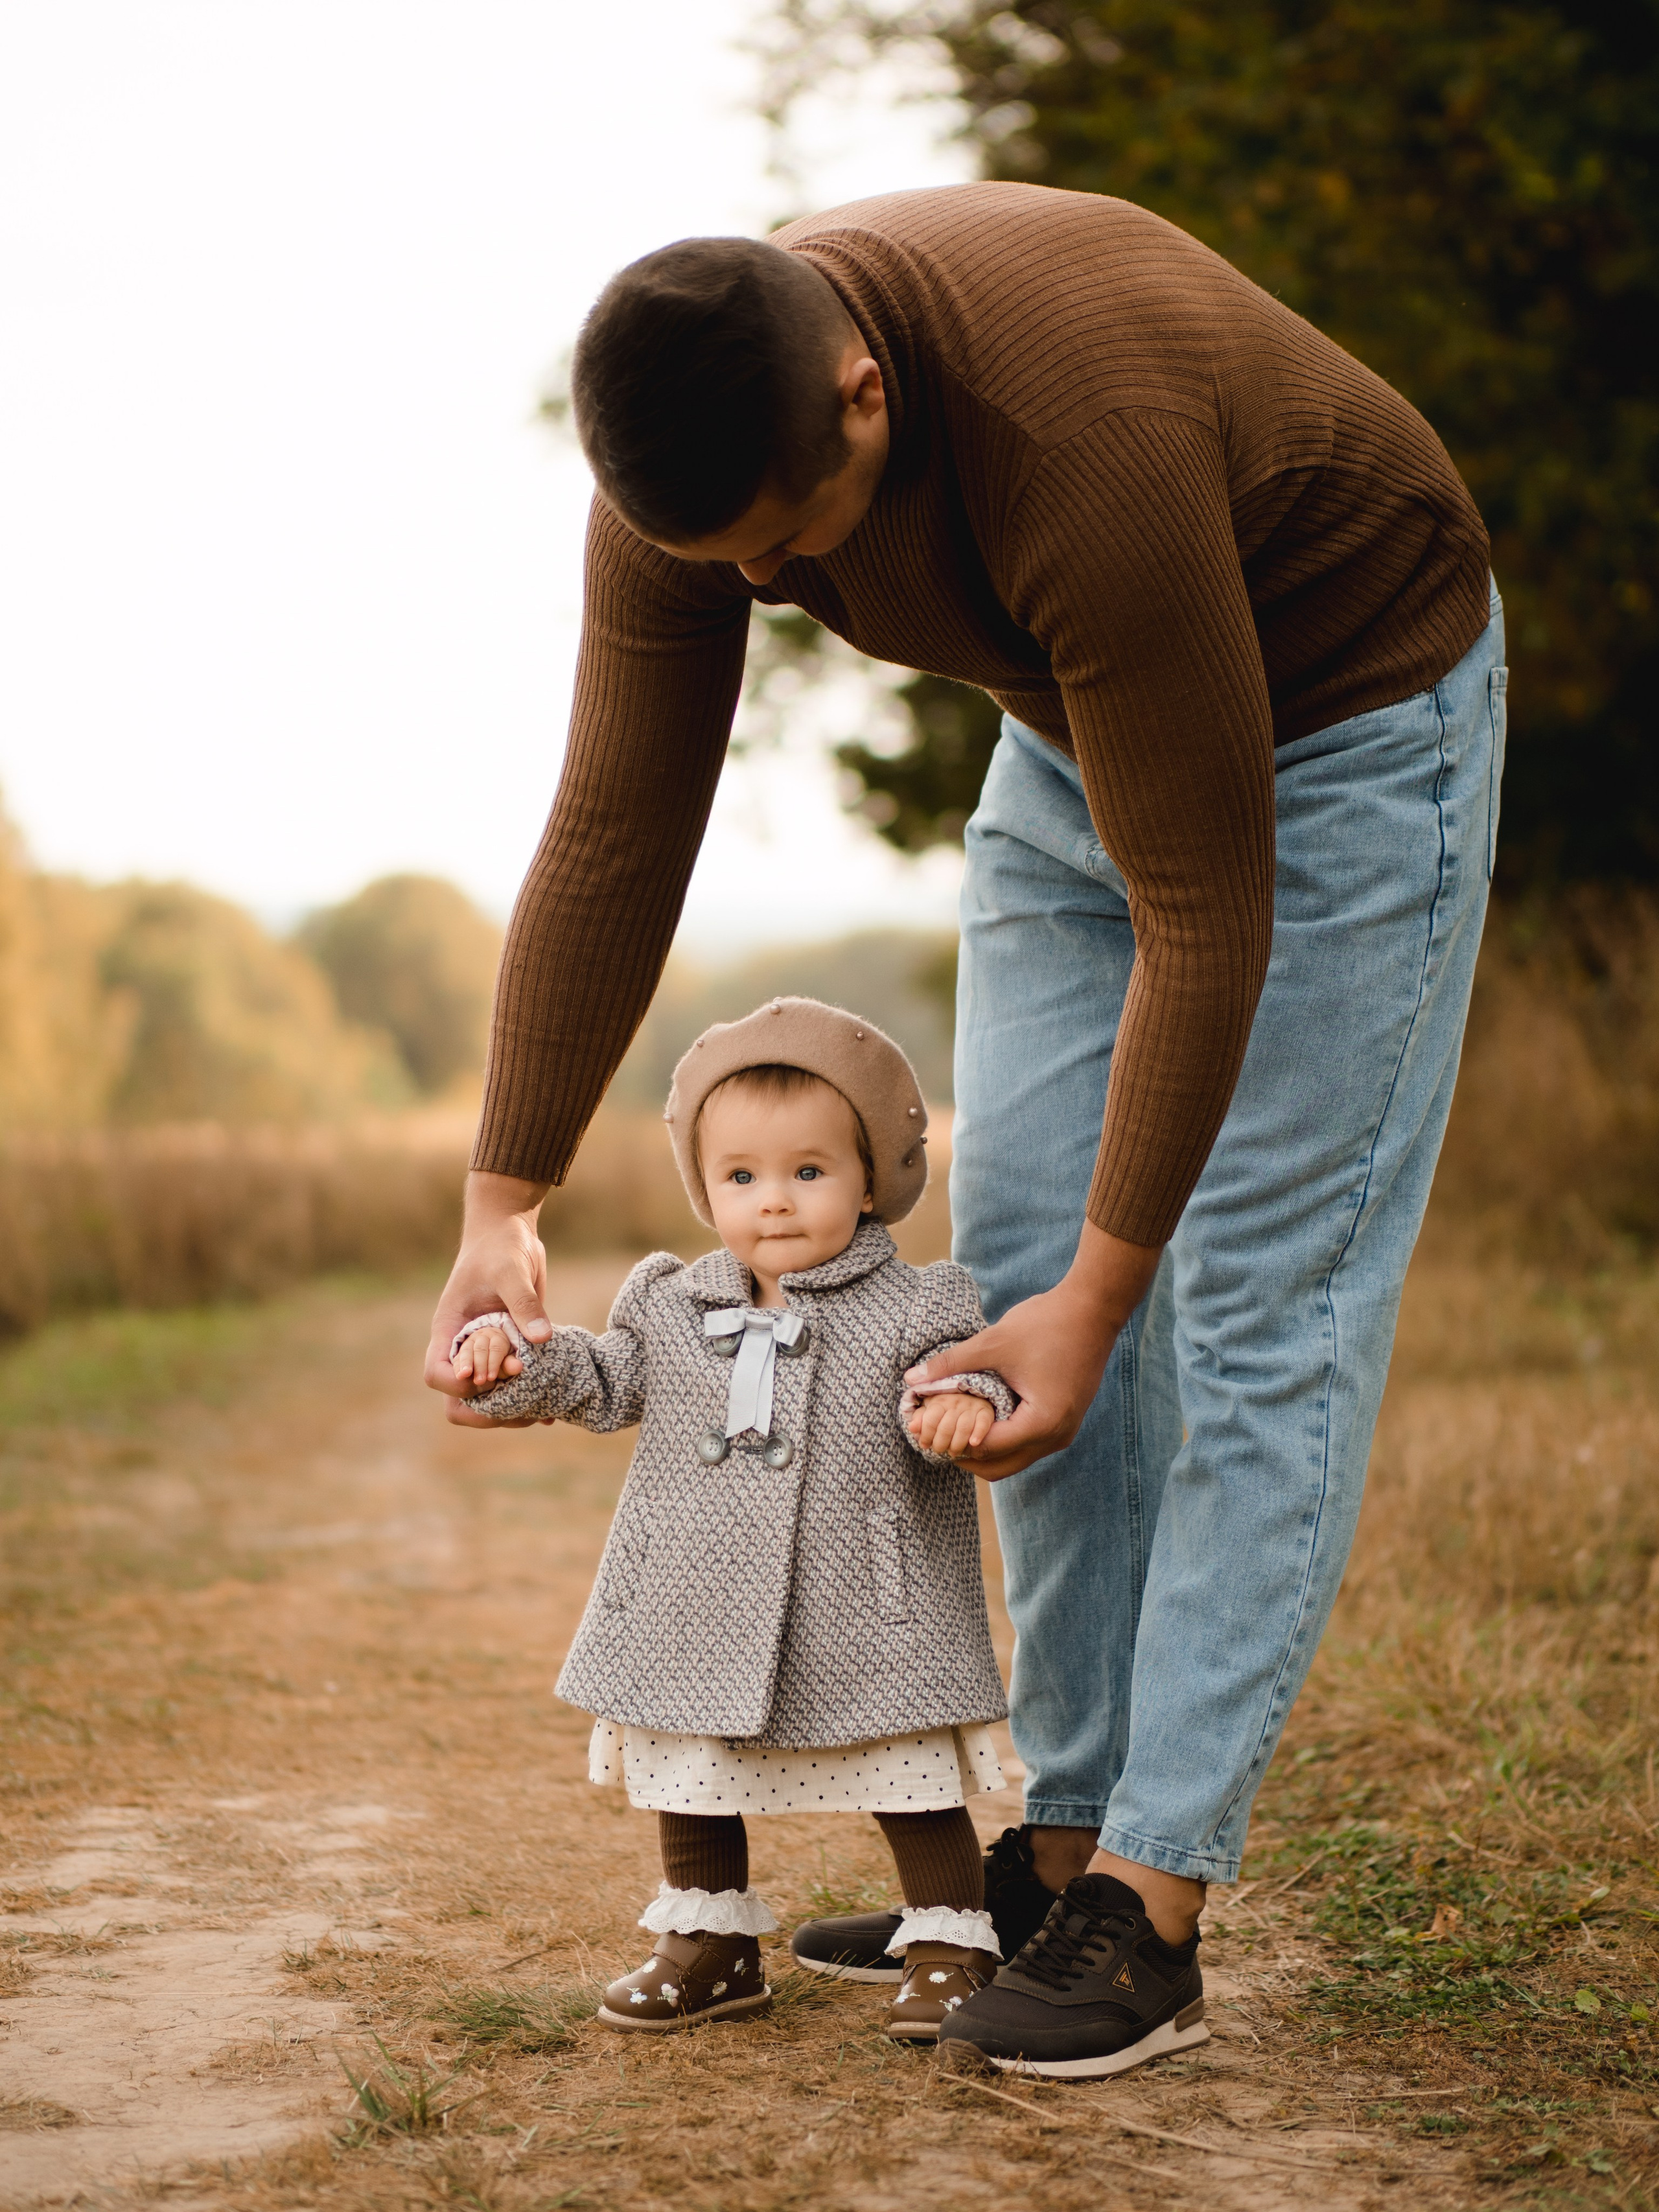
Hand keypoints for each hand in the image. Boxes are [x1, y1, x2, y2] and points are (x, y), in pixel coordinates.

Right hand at [425, 1171, 552, 1428]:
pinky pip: (515, 1387)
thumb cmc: (501, 1246)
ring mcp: (488, 1352)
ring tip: (544, 1409)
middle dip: (488, 1411)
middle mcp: (465, 1347)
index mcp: (450, 1329)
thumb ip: (523, 1303)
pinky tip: (556, 1408)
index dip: (459, 1387)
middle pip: (459, 1401)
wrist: (510, 1231)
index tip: (489, 1378)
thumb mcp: (512, 1270)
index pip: (436, 1374)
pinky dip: (531, 1400)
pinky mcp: (511, 1351)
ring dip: (512, 1410)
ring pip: (488, 1401)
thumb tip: (541, 1339)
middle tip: (524, 1406)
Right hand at [449, 1325, 522, 1391]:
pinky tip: (458, 1375)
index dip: (493, 1363)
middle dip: (480, 1366)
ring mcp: (470, 1341)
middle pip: (481, 1350)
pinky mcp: (460, 1350)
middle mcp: (483, 1336)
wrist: (490, 1349)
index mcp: (498, 1337)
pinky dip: (458, 1366)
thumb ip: (510, 1365)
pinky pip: (458, 1356)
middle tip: (480, 1381)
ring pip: (467, 1350)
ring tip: (464, 1375)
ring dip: (465, 1364)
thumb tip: (518, 1367)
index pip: (496, 1349)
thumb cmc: (502, 1358)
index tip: (492, 1378)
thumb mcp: (508, 1361)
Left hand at [905, 1222, 1161, 1480]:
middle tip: (933, 1435)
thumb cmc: (1046, 1323)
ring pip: (1014, 1458)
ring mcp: (1063, 1431)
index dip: (950, 1441)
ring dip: (982, 1448)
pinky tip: (979, 1415)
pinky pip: (1027, 1443)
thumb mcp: (993, 1343)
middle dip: (963, 1454)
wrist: (1093, 1309)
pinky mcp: (1064, 1420)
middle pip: (999, 1467)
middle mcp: (1056, 1436)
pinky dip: (1001, 1437)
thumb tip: (911, 1380)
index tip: (924, 1430)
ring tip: (952, 1425)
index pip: (986, 1449)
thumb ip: (951, 1364)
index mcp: (1041, 1423)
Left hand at [908, 1390, 995, 1459]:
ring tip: (953, 1452)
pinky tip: (973, 1443)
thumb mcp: (930, 1408)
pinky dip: (978, 1433)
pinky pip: (983, 1422)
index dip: (926, 1435)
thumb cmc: (946, 1405)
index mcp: (939, 1401)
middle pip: (946, 1428)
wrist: (971, 1393)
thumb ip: (921, 1418)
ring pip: (963, 1428)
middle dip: (940, 1444)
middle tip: (939, 1450)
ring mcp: (971, 1406)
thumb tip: (912, 1428)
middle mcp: (956, 1402)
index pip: (931, 1420)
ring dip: (957, 1444)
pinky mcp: (985, 1411)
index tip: (924, 1445)